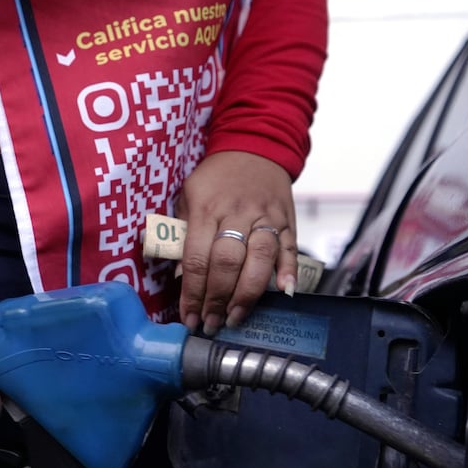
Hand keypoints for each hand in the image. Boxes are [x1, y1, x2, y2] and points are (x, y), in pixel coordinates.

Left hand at [176, 151, 297, 334]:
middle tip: (211, 323)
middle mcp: (237, 213)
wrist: (254, 145)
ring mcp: (265, 216)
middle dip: (218, 298)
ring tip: (236, 318)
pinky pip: (290, 248)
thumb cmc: (215, 178)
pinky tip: (283, 293)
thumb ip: (182, 232)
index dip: (192, 292)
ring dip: (248, 294)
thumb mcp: (188, 196)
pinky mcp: (287, 219)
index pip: (196, 257)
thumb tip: (178, 274)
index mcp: (206, 208)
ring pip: (259, 258)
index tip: (188, 317)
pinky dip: (288, 271)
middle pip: (227, 261)